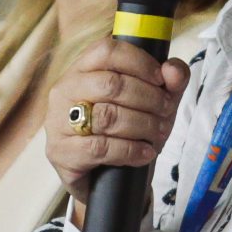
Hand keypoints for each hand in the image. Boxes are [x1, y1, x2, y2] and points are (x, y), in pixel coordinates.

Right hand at [45, 38, 190, 215]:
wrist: (104, 181)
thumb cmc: (127, 132)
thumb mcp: (153, 104)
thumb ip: (169, 82)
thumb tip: (173, 69)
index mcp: (83, 68)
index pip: (107, 50)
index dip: (139, 61)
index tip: (161, 78)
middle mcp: (65, 90)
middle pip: (110, 84)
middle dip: (147, 97)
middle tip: (166, 110)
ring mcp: (58, 121)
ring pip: (107, 116)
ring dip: (143, 124)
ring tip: (160, 133)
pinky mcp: (60, 151)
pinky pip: (100, 147)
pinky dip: (130, 150)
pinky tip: (145, 153)